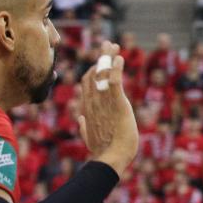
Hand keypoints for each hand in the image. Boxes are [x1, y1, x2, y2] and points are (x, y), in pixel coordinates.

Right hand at [79, 40, 138, 176]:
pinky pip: (115, 83)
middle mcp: (94, 102)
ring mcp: (104, 103)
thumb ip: (85, 127)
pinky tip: (120, 59)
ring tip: (114, 45)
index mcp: (89, 108)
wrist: (111, 158)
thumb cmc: (103, 151)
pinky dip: (117, 69)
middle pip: (94, 73)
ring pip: (104, 74)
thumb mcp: (90, 137)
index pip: (87, 84)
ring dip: (109, 58)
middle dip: (102, 57)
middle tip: (108, 44)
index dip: (93, 69)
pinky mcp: (117, 105)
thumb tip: (82, 120)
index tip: (101, 60)